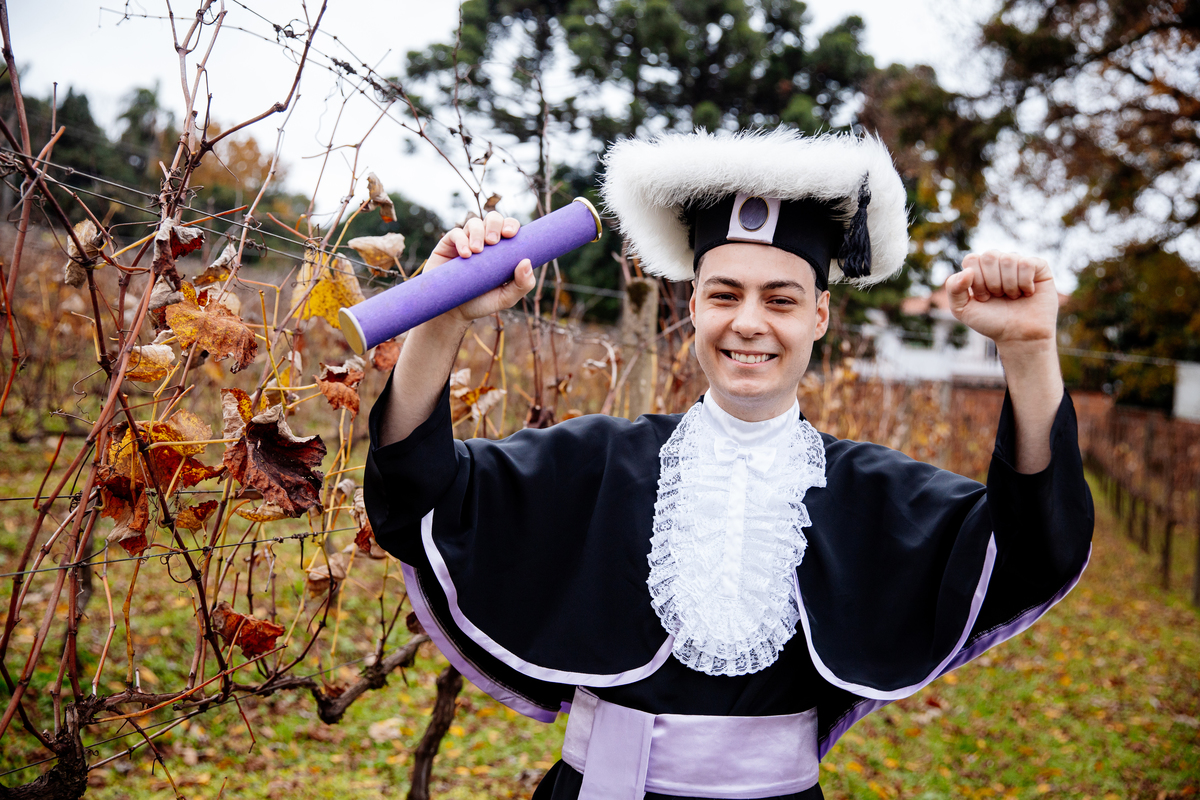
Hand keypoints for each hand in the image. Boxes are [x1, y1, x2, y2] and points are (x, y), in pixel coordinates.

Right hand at [425, 210, 535, 326]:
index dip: (511, 225)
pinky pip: (456, 233)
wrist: (453, 312)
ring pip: (475, 223)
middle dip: (495, 225)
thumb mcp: (506, 298)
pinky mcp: (449, 246)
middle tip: (493, 241)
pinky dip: (461, 240)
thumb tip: (526, 261)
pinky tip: (466, 255)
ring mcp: (467, 241)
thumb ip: (522, 284)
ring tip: (477, 252)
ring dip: (478, 233)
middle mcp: (485, 242)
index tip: (510, 234)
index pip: (510, 228)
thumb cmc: (482, 303)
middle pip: (493, 219)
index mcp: (502, 250)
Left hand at [945, 251, 1058, 346]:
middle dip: (992, 282)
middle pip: (989, 256)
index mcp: (980, 268)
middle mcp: (999, 262)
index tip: (984, 298)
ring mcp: (1018, 263)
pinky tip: (1027, 293)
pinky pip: (1027, 263)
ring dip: (1008, 285)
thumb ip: (953, 289)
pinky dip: (1024, 282)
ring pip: (1008, 259)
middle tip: (998, 297)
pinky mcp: (1039, 267)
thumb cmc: (991, 321)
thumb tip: (967, 270)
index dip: (977, 281)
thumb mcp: (962, 309)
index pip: (972, 259)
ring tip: (1012, 297)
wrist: (1018, 336)